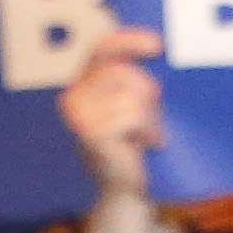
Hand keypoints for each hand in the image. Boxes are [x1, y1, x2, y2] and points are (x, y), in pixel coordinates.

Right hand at [60, 23, 164, 204]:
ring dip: (150, 116)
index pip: (102, 49)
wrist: (123, 191)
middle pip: (123, 72)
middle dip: (147, 90)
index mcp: (81, 85)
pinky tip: (146, 144)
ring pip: (132, 95)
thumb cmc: (131, 145)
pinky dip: (147, 129)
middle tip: (156, 114)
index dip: (129, 41)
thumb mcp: (130, 106)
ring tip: (149, 135)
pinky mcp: (90, 133)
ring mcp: (79, 116)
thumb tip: (159, 51)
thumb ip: (133, 81)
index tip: (158, 46)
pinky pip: (133, 114)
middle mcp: (73, 98)